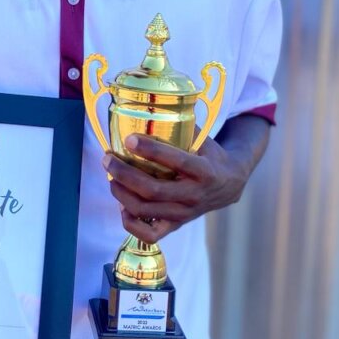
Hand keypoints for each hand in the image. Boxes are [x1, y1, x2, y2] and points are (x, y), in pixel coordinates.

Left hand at [103, 116, 268, 242]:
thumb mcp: (204, 139)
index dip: (151, 150)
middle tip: (107, 159)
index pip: (176, 161)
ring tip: (110, 177)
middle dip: (124, 174)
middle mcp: (194, 195)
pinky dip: (131, 223)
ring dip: (121, 194)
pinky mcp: (177, 225)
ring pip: (146, 210)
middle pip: (153, 190)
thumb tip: (153, 104)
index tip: (129, 139)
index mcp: (204, 171)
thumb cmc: (210, 156)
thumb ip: (182, 127)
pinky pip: (150, 234)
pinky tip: (122, 207)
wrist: (230, 185)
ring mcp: (185, 214)